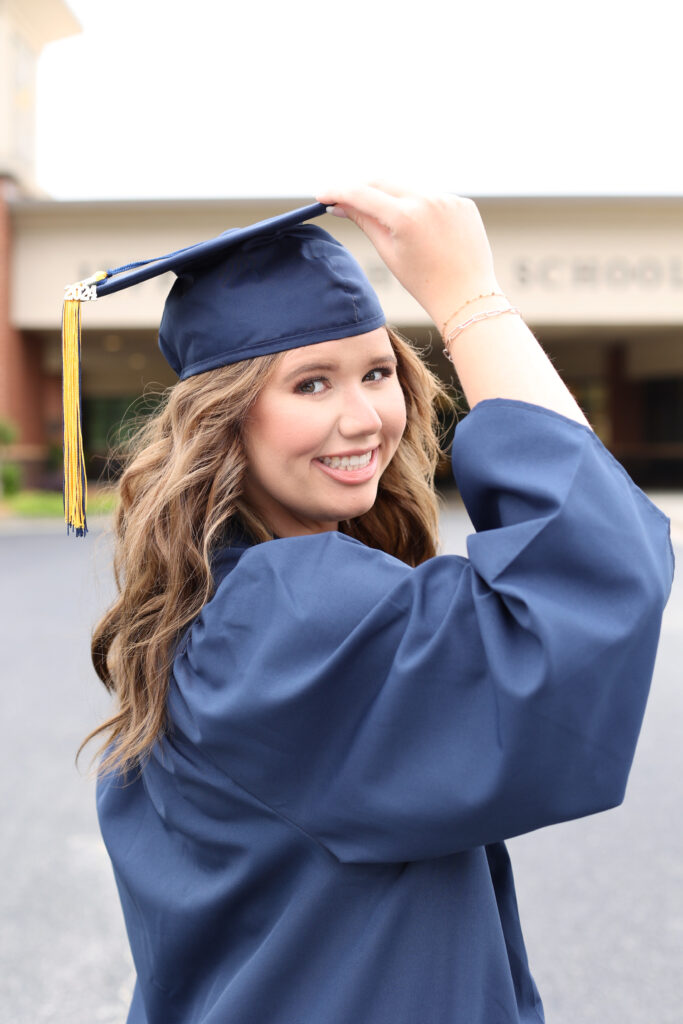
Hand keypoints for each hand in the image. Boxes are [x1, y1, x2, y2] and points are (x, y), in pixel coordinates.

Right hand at [314, 180, 501, 331]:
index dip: (337, 191)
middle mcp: (428, 200)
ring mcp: (448, 199)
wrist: (467, 297)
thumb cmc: (424, 282)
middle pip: (383, 181)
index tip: (322, 194)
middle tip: (346, 201)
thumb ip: (365, 222)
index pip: (361, 193)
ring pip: (409, 189)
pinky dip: (422, 210)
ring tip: (399, 232)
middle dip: (362, 189)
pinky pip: (434, 199)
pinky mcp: (463, 203)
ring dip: (395, 201)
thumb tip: (340, 205)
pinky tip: (428, 237)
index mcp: (405, 216)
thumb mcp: (389, 253)